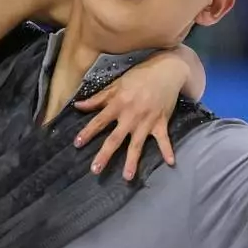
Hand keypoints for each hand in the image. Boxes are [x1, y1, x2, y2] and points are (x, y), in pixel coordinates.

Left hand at [73, 50, 194, 179]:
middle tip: (95, 170)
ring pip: (137, 145)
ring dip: (132, 161)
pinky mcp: (161, 123)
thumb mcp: (117, 84)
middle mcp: (130, 116)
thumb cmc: (139, 76)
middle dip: (105, 154)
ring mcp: (146, 122)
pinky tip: (171, 163)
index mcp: (118, 105)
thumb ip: (98, 98)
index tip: (77, 143)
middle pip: (115, 138)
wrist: (166, 70)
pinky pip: (164, 139)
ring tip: (127, 177)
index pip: (99, 121)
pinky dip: (168, 150)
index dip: (88, 132)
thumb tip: (78, 106)